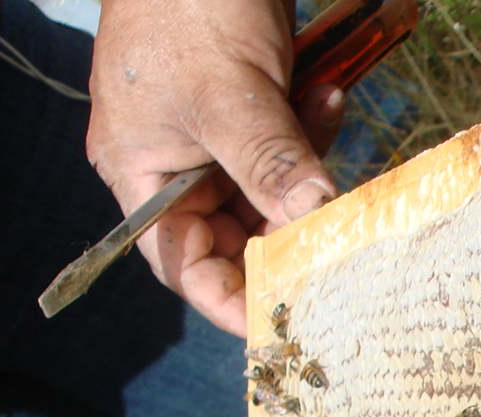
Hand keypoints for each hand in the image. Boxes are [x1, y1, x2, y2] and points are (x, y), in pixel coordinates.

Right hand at [87, 0, 344, 335]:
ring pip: (272, 189)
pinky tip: (327, 92)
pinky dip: (313, 128)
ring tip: (323, 115)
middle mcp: (173, 163)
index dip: (231, 298)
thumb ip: (271, 164)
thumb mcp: (230, 94)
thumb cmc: (187, 3)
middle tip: (339, 227)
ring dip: (308, 167)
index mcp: (141, 172)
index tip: (284, 320)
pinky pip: (289, 144)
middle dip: (289, 225)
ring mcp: (214, 135)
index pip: (183, 264)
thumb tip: (314, 225)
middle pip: (237, 233)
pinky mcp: (252, 107)